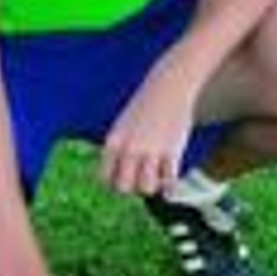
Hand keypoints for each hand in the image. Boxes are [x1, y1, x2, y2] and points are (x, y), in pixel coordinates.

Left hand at [100, 62, 198, 195]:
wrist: (170, 87)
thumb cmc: (147, 105)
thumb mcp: (123, 125)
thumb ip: (119, 147)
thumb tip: (119, 172)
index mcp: (113, 142)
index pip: (104, 178)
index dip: (114, 183)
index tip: (124, 179)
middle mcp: (129, 149)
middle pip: (123, 188)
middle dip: (132, 188)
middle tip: (140, 180)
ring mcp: (151, 152)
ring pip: (146, 188)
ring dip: (151, 188)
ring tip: (156, 180)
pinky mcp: (172, 152)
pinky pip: (169, 181)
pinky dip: (170, 187)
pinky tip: (170, 183)